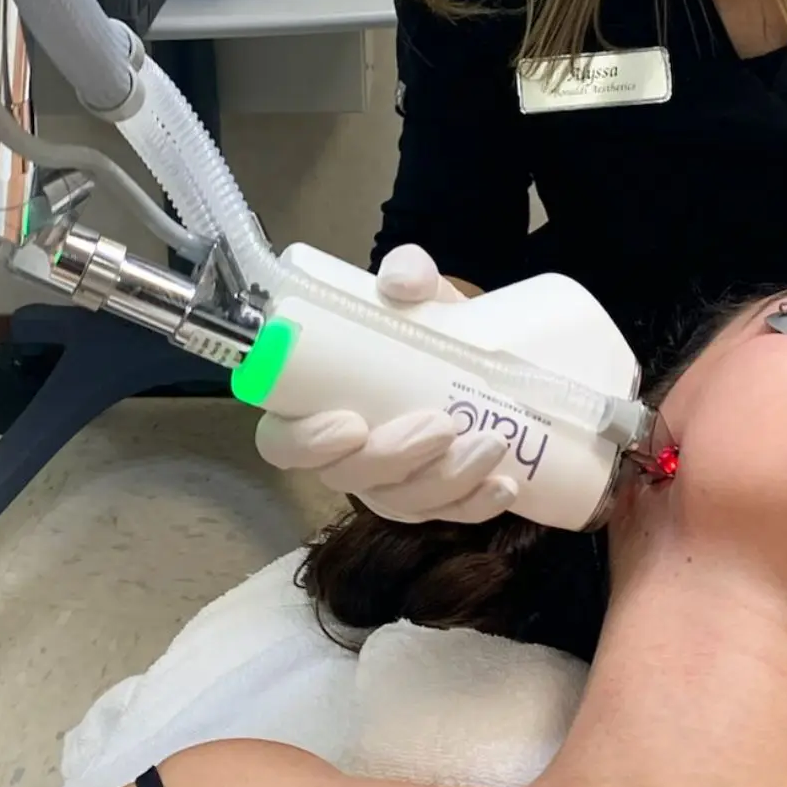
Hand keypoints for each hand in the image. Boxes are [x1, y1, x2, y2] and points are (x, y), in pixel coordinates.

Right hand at [254, 244, 517, 522]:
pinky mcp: (430, 496)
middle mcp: (345, 452)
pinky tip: (505, 485)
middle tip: (442, 424)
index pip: (282, 442)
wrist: (474, 344)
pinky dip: (475, 504)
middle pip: (349, 478)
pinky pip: (446, 514)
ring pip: (402, 501)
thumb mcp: (415, 286)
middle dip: (396, 459)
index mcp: (314, 403)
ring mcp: (387, 481)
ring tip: (491, 445)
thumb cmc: (423, 320)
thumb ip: (407, 271)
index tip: (351, 424)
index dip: (308, 444)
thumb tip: (403, 282)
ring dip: (447, 481)